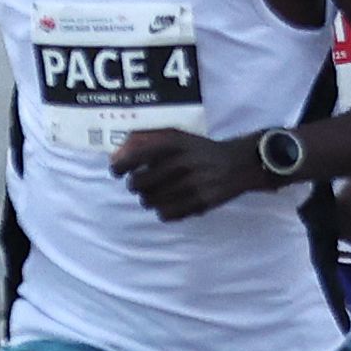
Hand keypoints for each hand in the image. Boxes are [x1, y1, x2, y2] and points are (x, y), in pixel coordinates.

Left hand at [109, 127, 267, 220]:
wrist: (236, 164)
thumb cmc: (197, 149)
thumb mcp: (174, 136)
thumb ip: (143, 140)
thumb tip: (114, 156)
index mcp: (173, 143)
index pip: (135, 156)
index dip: (120, 166)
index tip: (117, 172)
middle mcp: (181, 162)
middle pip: (138, 184)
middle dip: (135, 185)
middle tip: (141, 184)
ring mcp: (191, 184)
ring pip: (150, 201)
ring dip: (148, 199)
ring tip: (156, 193)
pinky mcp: (200, 202)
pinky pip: (167, 214)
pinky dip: (163, 211)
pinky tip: (169, 204)